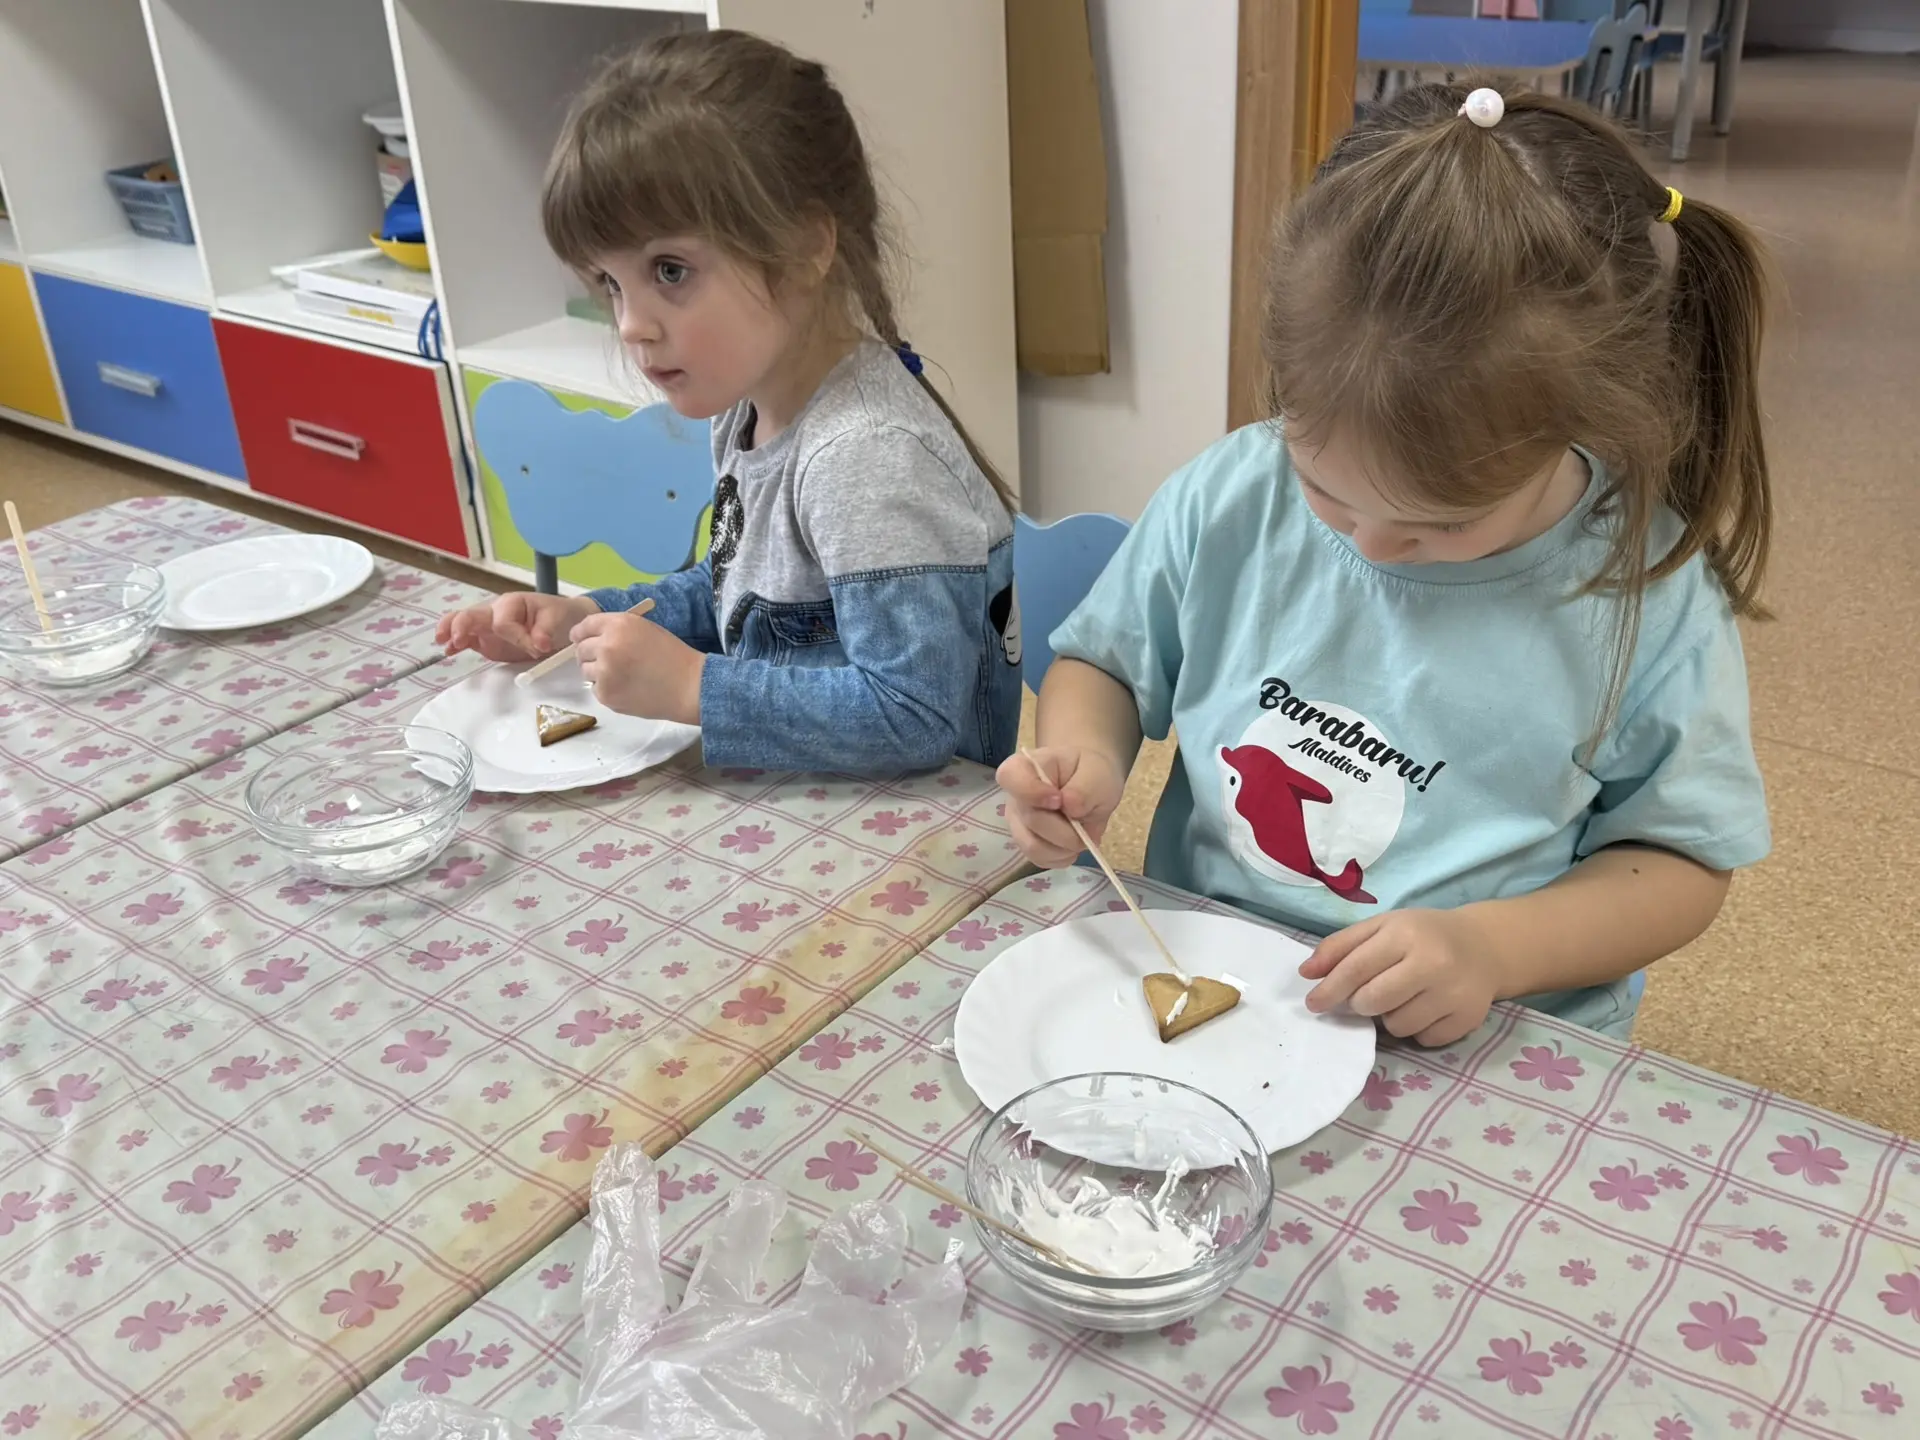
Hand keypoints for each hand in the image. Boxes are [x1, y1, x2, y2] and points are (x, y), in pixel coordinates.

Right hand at [436, 592, 596, 662]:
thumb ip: (546, 630)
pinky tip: (449, 651)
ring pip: (463, 624)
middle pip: (472, 615)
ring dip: (451, 631)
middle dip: (461, 625)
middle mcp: (495, 612)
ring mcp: (488, 627)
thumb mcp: (557, 618)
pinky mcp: (487, 641)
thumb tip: (539, 643)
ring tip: (444, 643)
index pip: (504, 622)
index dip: (517, 637)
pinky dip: (457, 644)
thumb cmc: (559, 615)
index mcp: (512, 603)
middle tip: (457, 638)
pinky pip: (468, 640)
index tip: (537, 649)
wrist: (563, 623)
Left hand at [572, 609, 704, 724]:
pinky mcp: (606, 694)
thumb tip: (589, 638)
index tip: (581, 639)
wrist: (687, 686)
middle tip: (608, 661)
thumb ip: (616, 629)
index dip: (581, 634)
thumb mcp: (644, 629)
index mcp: (618, 625)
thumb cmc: (671, 655)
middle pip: (581, 649)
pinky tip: (626, 687)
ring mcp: (604, 672)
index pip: (584, 627)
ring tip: (621, 675)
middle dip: (590, 654)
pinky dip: (606, 688)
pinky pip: (595, 688)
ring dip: (597, 672)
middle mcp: (607, 646)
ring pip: (585, 670)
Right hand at [995, 746, 1127, 867]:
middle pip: (1031, 820)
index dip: (1032, 792)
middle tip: (1087, 823)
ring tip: (1082, 836)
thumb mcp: (1097, 772)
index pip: (1011, 778)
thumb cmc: (1089, 772)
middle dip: (1066, 829)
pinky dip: (1062, 857)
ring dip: (1065, 847)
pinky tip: (1072, 845)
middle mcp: (1014, 797)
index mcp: (1024, 768)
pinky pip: (1040, 860)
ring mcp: (1017, 823)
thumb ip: (1084, 788)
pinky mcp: (1026, 844)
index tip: (1059, 800)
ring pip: (1033, 847)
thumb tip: (1069, 808)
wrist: (1089, 783)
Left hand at [1299, 908, 1505, 1046]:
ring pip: (1398, 1026)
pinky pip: (1424, 1039)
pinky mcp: (1468, 1019)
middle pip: (1373, 1002)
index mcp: (1406, 934)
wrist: (1484, 946)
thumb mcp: (1382, 927)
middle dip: (1360, 1004)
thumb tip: (1306, 974)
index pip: (1356, 968)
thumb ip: (1341, 946)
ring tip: (1403, 997)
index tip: (1313, 1003)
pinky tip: (1426, 1008)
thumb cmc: (1423, 935)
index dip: (1329, 989)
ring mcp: (1453, 994)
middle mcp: (1433, 963)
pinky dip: (1418, 1029)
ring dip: (1390, 1017)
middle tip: (1366, 997)